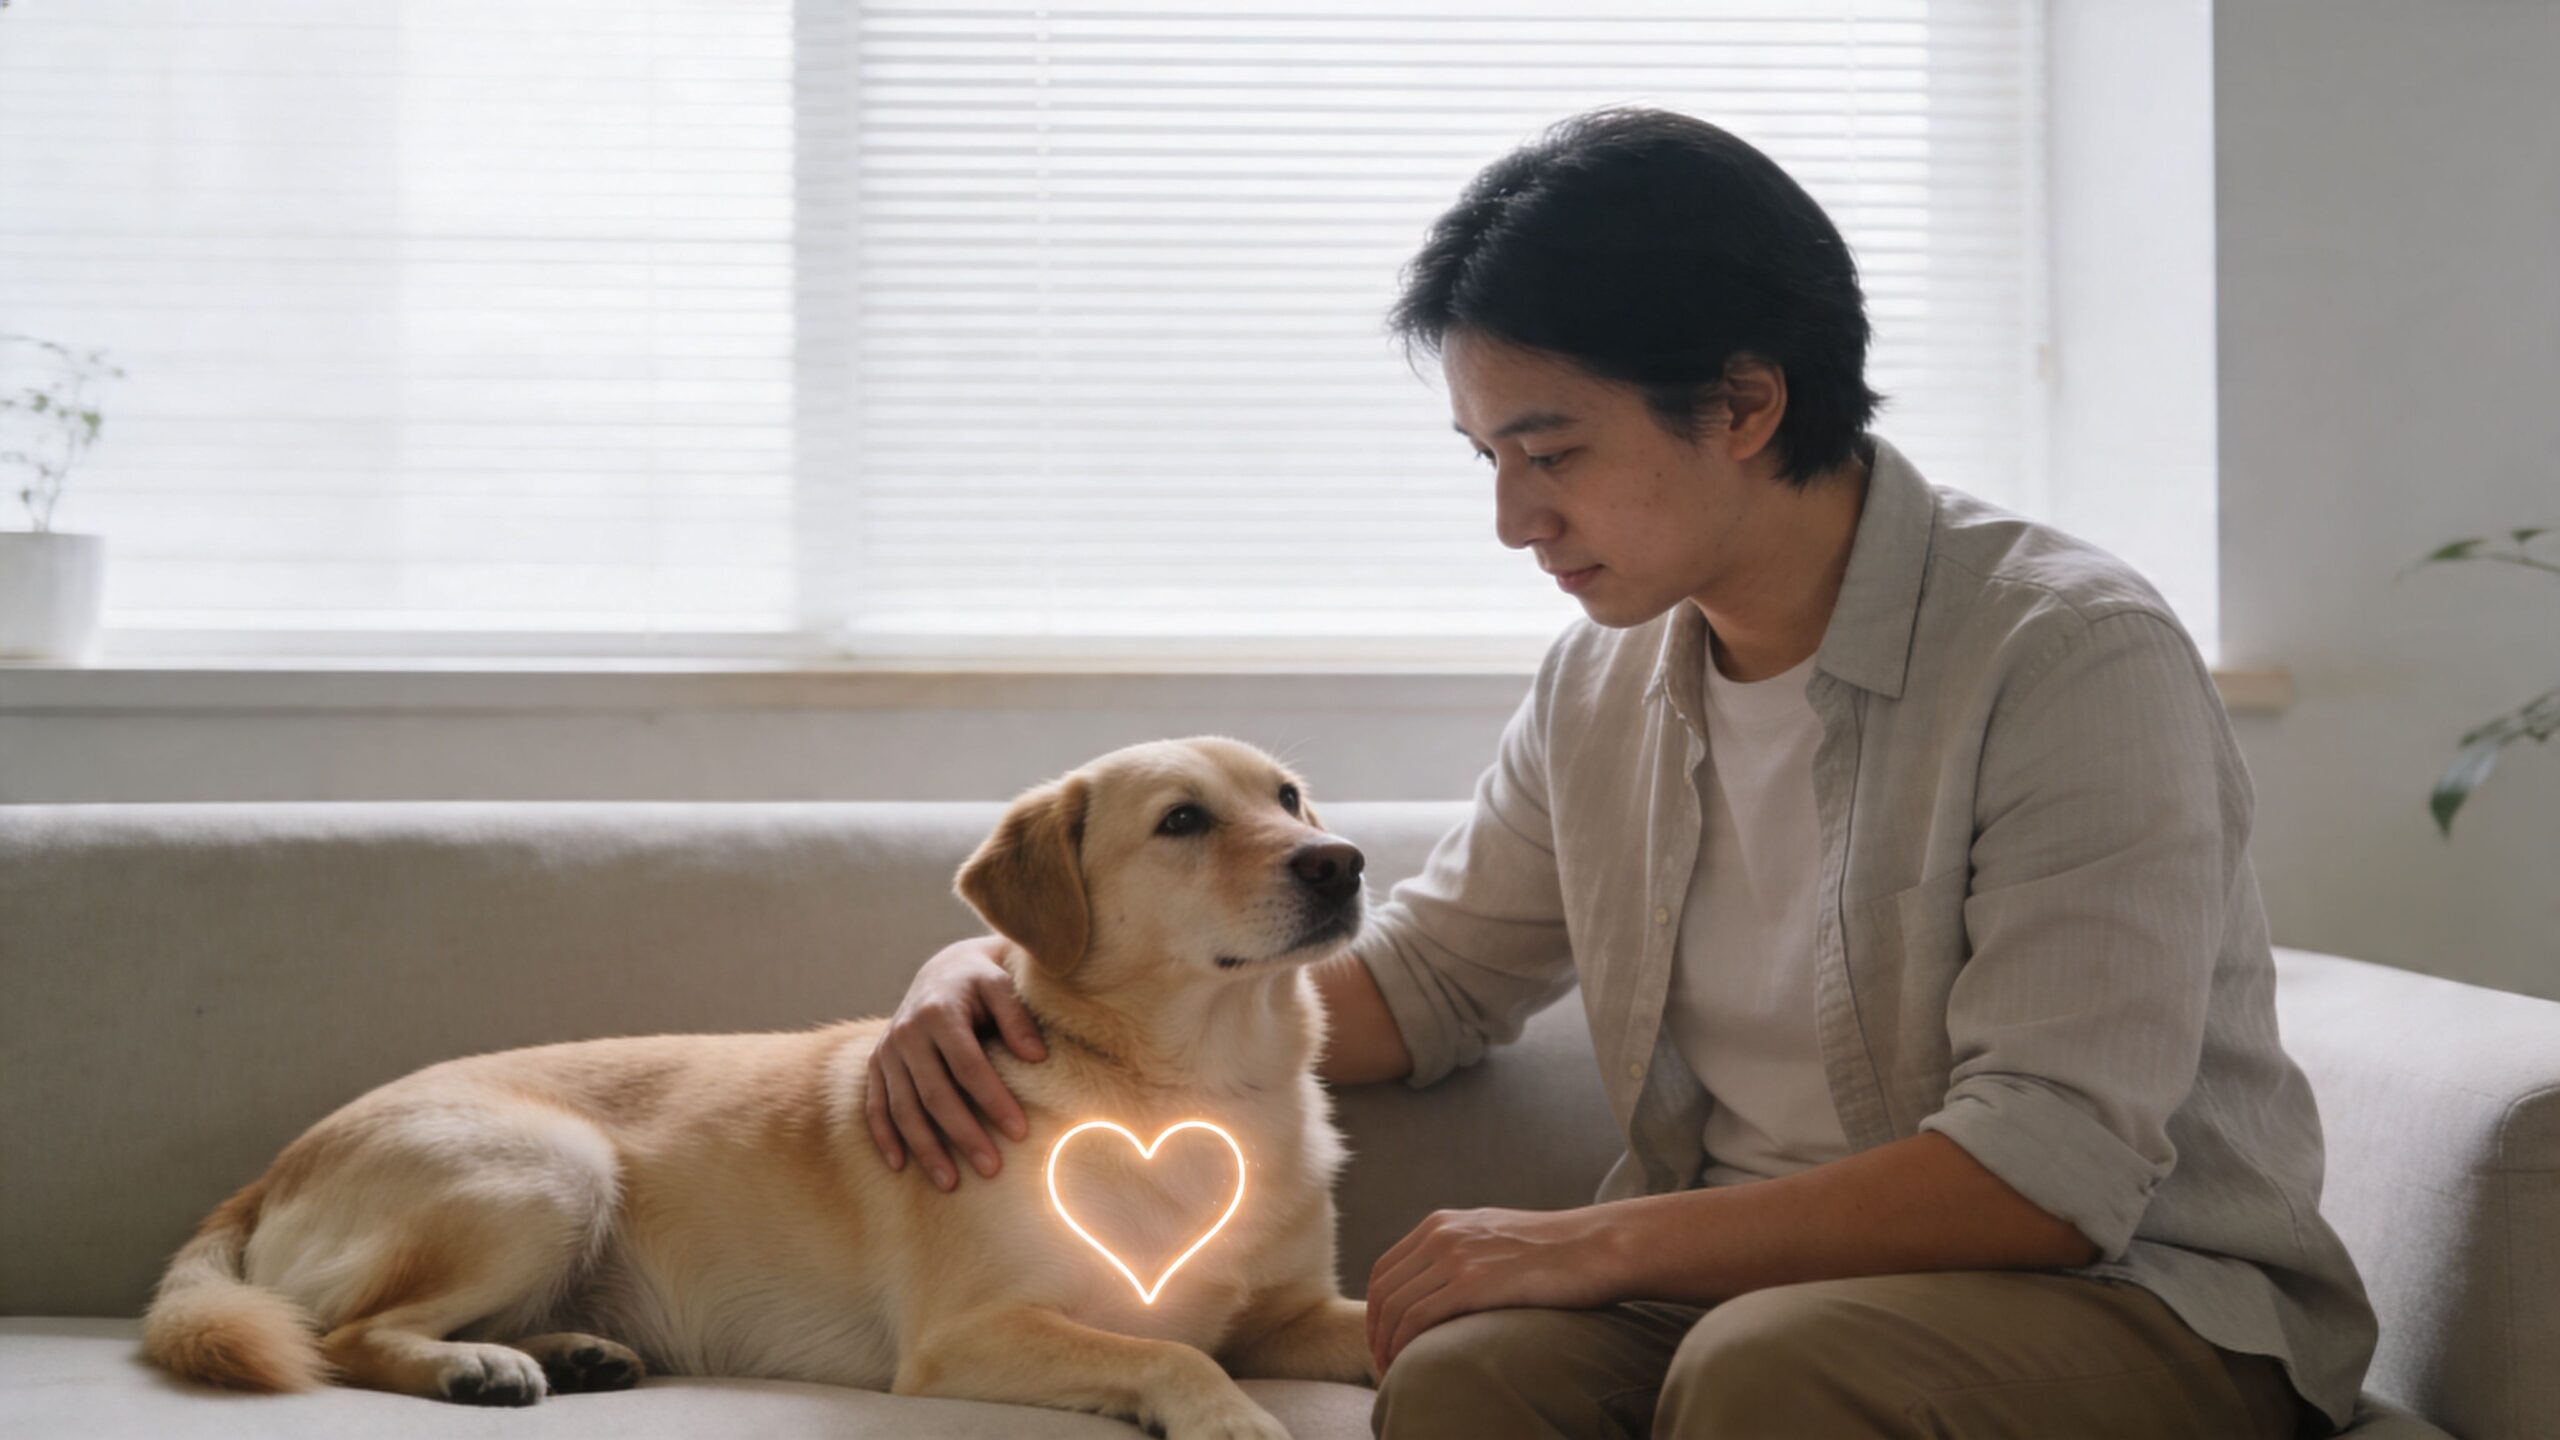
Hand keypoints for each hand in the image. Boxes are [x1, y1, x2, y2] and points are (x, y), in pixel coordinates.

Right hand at [865, 934, 1047, 1190]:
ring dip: (925, 1148)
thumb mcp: (1002, 984)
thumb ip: (1017, 1017)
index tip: (1020, 1132)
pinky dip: (885, 1137)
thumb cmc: (981, 981)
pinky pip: (876, 1106)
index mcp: (939, 1012)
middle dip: (963, 1134)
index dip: (993, 1099)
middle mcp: (907, 1033)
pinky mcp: (877, 1064)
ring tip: (950, 1183)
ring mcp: (888, 1051)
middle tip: (991, 1169)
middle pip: (935, 1094)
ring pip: (903, 1108)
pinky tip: (900, 1166)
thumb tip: (1036, 1057)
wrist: (942, 970)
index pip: (968, 1066)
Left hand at [1365, 1206, 1625, 1374]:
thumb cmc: (1556, 1251)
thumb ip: (1462, 1253)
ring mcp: (1455, 1256)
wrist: (1596, 1245)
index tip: (1383, 1340)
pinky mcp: (1472, 1282)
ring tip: (1394, 1372)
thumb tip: (1442, 1290)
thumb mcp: (1494, 1238)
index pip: (1385, 1270)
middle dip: (1376, 1332)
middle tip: (1383, 1364)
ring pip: (1395, 1306)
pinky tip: (1409, 1365)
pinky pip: (1418, 1318)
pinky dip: (1404, 1345)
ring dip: (1386, 1345)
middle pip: (1383, 1290)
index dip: (1375, 1310)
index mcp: (1441, 1223)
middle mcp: (1441, 1234)